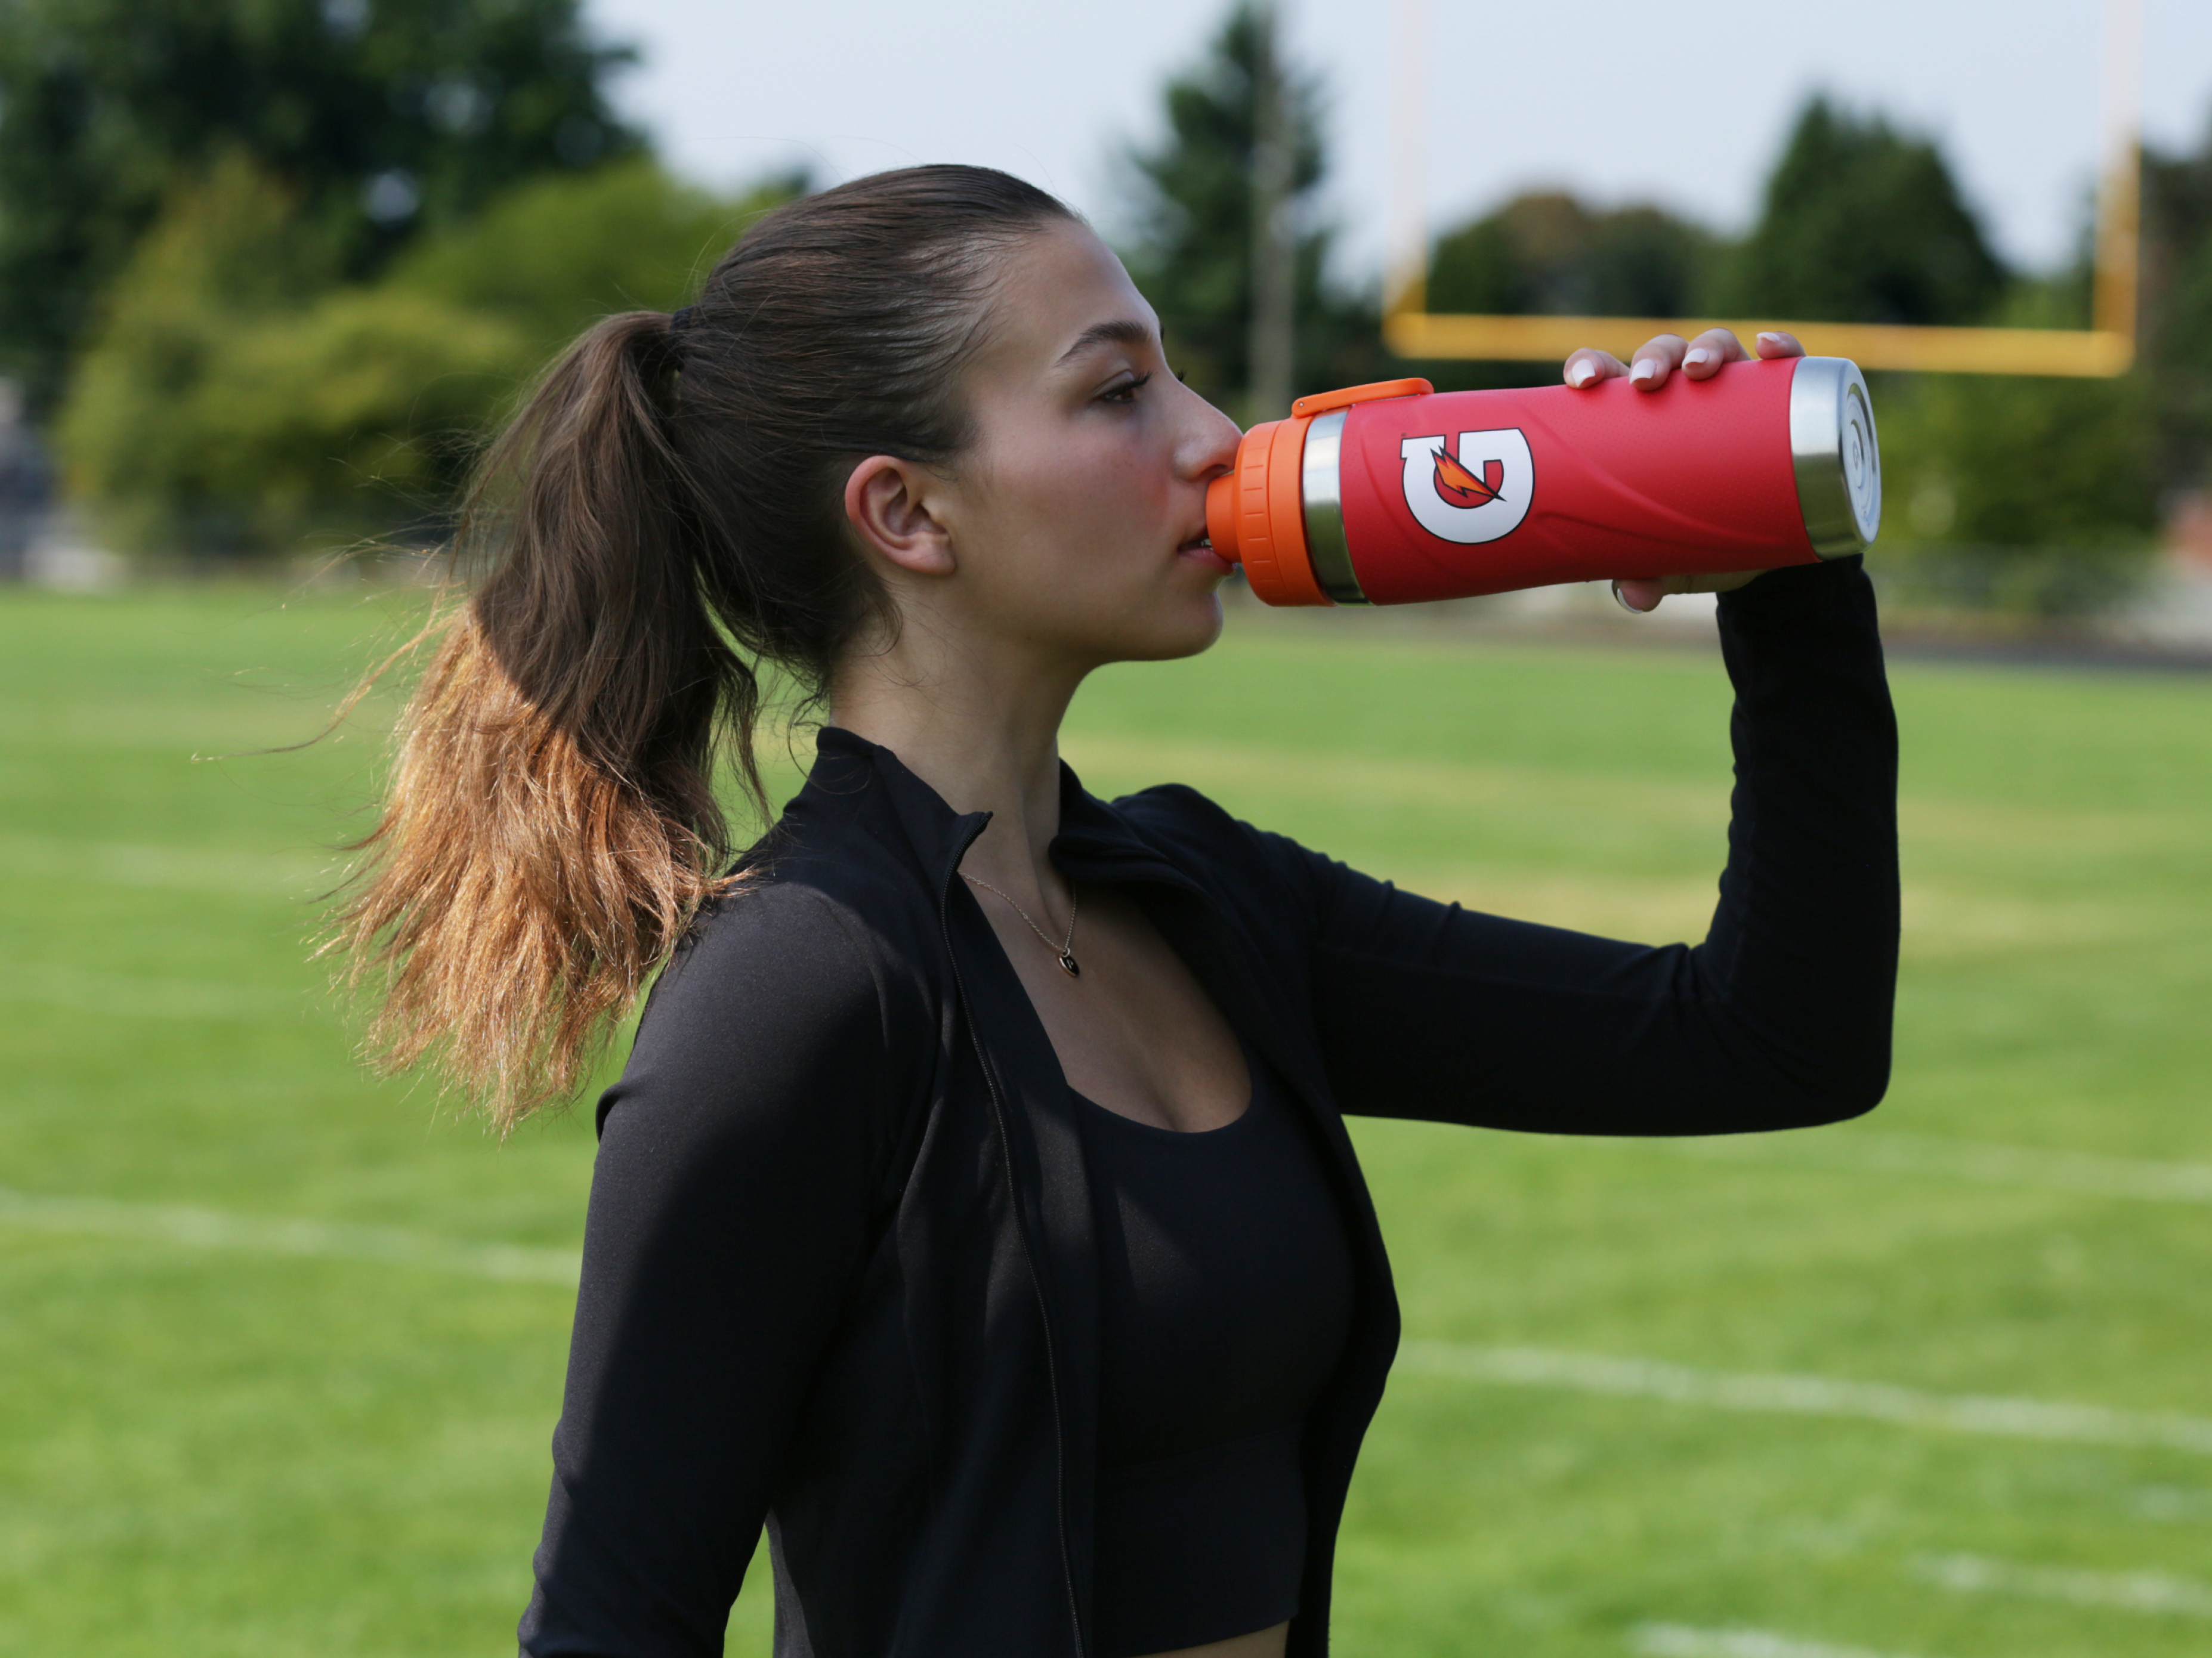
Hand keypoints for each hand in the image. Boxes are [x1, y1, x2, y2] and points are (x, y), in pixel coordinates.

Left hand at [1561, 327, 1804, 611]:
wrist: (1770, 551)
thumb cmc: (1702, 539)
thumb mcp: (1672, 559)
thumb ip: (1646, 576)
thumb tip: (1635, 598)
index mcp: (1639, 416)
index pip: (1607, 376)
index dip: (1590, 366)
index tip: (1582, 383)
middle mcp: (1685, 393)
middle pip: (1664, 354)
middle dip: (1654, 358)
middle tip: (1649, 382)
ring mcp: (1736, 391)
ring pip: (1719, 348)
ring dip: (1709, 348)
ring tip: (1702, 370)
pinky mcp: (1784, 400)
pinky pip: (1786, 364)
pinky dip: (1782, 348)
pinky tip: (1772, 348)